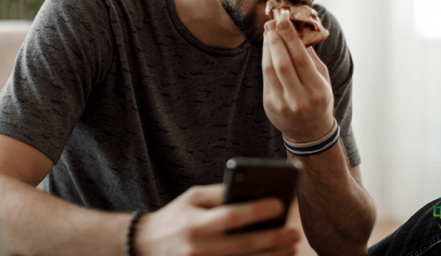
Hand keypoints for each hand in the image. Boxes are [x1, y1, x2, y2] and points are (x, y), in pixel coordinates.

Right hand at [133, 184, 300, 255]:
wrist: (146, 245)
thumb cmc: (176, 216)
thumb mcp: (193, 197)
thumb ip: (221, 194)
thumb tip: (255, 191)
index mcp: (195, 224)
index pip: (230, 217)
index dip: (256, 211)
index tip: (280, 204)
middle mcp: (199, 248)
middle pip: (244, 245)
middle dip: (273, 239)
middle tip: (294, 233)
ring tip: (291, 248)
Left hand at [262, 12, 333, 142]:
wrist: (309, 132)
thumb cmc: (319, 100)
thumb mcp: (323, 80)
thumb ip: (311, 58)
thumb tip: (299, 31)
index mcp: (317, 90)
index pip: (301, 59)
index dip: (290, 37)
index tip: (283, 19)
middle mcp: (299, 98)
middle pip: (282, 63)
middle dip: (275, 39)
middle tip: (272, 22)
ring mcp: (282, 103)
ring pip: (270, 69)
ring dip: (267, 47)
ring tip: (268, 32)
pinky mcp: (270, 105)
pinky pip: (265, 78)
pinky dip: (265, 60)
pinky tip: (267, 48)